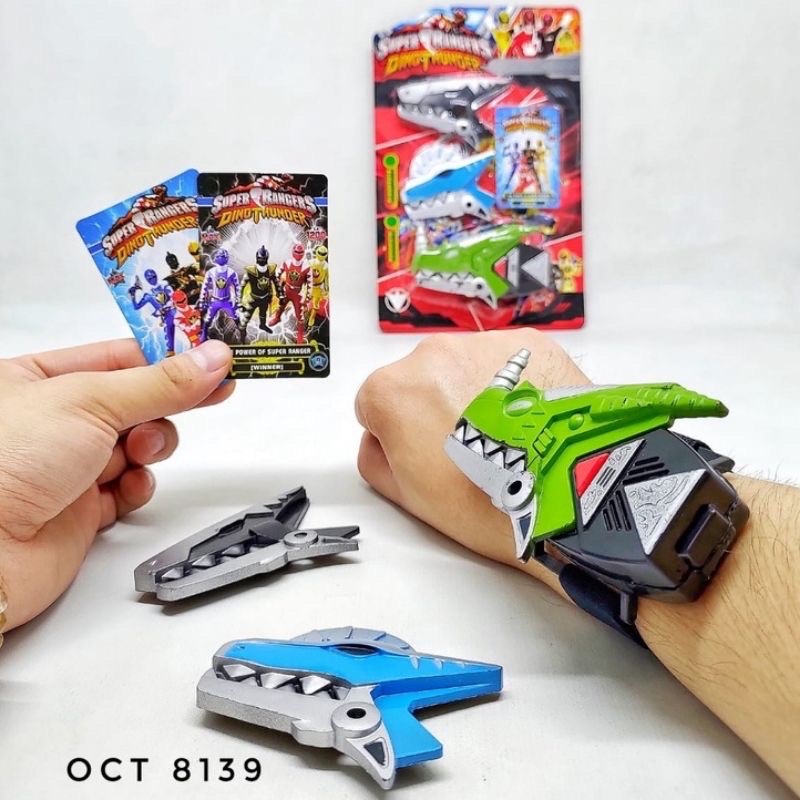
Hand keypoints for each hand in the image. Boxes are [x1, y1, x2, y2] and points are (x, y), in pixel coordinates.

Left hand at [0, 338, 233, 629]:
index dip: (165, 358)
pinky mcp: (81, 509)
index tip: (209, 358)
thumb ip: (160, 382)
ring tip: (142, 451)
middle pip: (134, 402)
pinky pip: (128, 489)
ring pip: (136, 446)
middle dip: (161, 406)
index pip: (117, 357)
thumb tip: (211, 359)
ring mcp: (66, 466)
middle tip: (199, 399)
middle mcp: (51, 422)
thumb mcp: (91, 401)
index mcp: (36, 379)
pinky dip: (138, 486)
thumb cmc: (2, 465)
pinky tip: (129, 485)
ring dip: (151, 447)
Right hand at [355, 329, 588, 592]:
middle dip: (434, 408)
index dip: (397, 435)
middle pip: (419, 380)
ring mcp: (481, 343)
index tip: (424, 456)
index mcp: (392, 391)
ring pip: (462, 367)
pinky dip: (511, 383)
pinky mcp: (527, 343)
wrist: (568, 489)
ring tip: (505, 438)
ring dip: (473, 392)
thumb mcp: (410, 498)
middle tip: (469, 450)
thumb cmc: (490, 501)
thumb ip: (376, 460)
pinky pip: (505, 360)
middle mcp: (431, 355)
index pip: (374, 405)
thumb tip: (378, 439)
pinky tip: (528, 420)